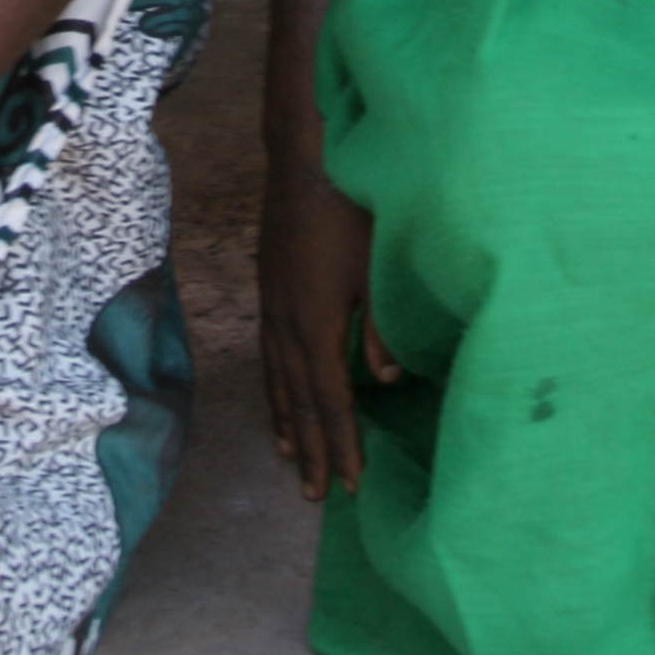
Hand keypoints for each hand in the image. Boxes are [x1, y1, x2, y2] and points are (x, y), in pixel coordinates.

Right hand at [259, 159, 397, 501]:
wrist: (304, 158)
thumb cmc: (351, 207)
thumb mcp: (376, 266)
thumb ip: (380, 325)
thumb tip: (386, 378)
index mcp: (316, 323)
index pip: (330, 398)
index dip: (341, 442)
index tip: (349, 483)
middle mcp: (286, 324)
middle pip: (299, 400)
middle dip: (311, 448)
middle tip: (316, 495)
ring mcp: (272, 307)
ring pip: (278, 381)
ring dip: (288, 424)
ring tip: (291, 460)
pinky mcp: (268, 290)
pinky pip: (268, 354)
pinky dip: (273, 387)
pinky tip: (278, 397)